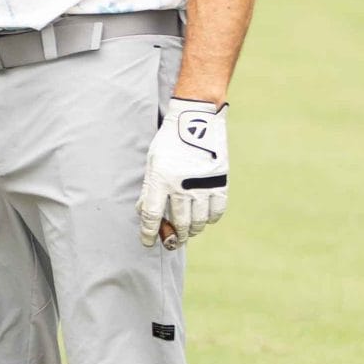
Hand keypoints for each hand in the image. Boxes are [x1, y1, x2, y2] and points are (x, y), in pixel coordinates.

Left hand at [139, 99, 228, 247]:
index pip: (151, 215)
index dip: (148, 233)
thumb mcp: (152, 162)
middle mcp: (181, 185)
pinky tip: (204, 218)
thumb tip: (144, 212)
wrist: (196, 120)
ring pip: (198, 222)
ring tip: (189, 231)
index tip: (147, 242)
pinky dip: (210, 219)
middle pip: (178, 223)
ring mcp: (202, 185)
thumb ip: (149, 188)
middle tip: (174, 240)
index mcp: (160, 179)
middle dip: (175, 236)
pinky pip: (216, 211)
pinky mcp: (220, 182)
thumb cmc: (169, 141)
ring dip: (192, 230)